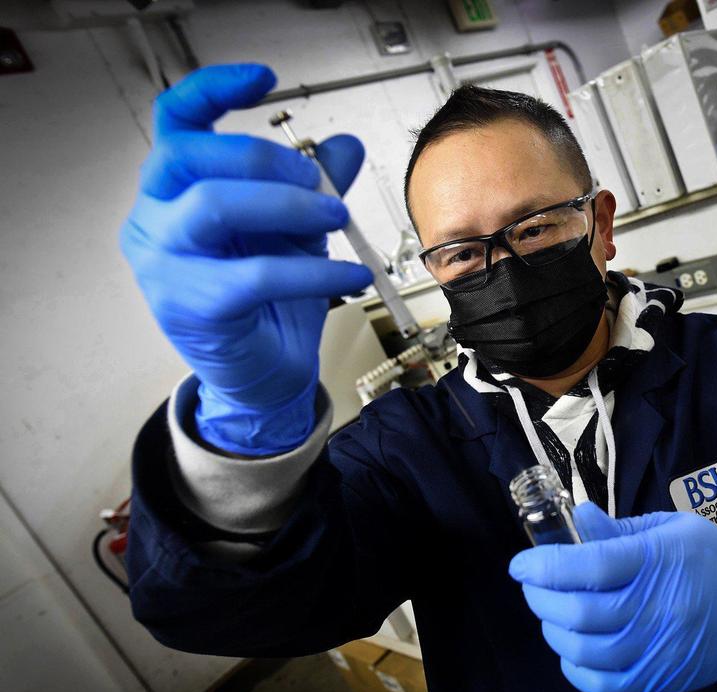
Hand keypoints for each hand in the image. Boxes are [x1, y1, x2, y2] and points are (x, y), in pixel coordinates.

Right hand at [120, 64, 373, 454]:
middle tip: (318, 184)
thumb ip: (317, 187)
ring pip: (213, 205)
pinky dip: (313, 270)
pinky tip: (350, 274)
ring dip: (287, 205)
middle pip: (187, 155)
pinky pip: (255, 275)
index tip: (265, 81)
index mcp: (174, 191)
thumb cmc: (269, 300)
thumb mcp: (298, 231)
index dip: (214, 91)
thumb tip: (345, 145)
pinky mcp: (192, 308)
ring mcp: (163, 265)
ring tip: (338, 218)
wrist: (264, 374)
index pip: (175, 122)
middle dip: (263, 159)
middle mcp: (155, 220)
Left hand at [508, 503, 716, 691]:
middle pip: (581, 611)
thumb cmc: (706, 559)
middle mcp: (657, 607)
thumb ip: (618, 528)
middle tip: (533, 586)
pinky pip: (604, 684)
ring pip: (586, 650)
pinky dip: (575, 669)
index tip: (521, 565)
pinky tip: (571, 648)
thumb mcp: (667, 528)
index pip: (590, 566)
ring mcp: (658, 648)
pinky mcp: (659, 679)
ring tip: (551, 614)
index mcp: (657, 561)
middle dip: (541, 598)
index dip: (545, 565)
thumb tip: (576, 519)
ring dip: (554, 630)